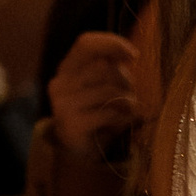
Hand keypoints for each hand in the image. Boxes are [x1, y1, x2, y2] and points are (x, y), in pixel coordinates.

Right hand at [47, 30, 140, 153]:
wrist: (79, 151)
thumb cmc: (97, 112)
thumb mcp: (102, 85)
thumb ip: (111, 66)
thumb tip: (131, 54)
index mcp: (66, 68)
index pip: (86, 43)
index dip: (112, 43)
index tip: (135, 55)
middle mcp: (60, 83)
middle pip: (103, 67)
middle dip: (125, 79)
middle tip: (131, 94)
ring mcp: (64, 104)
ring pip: (108, 90)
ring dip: (127, 100)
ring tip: (128, 110)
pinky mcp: (73, 124)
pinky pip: (108, 113)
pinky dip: (123, 118)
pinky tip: (123, 123)